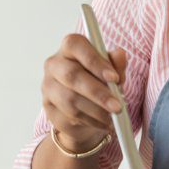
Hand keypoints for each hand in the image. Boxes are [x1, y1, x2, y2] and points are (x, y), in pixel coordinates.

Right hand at [41, 33, 127, 150]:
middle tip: (117, 106)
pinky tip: (103, 123)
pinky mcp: (48, 108)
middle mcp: (54, 64)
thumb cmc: (99, 83)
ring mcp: (48, 86)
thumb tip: (120, 54)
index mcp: (69, 48)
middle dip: (98, 93)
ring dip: (96, 111)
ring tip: (113, 118)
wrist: (84, 111)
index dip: (95, 61)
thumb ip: (116, 64)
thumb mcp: (111, 73)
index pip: (75, 45)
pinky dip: (91, 121)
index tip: (114, 77)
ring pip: (70, 100)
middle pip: (72, 75)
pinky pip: (69, 116)